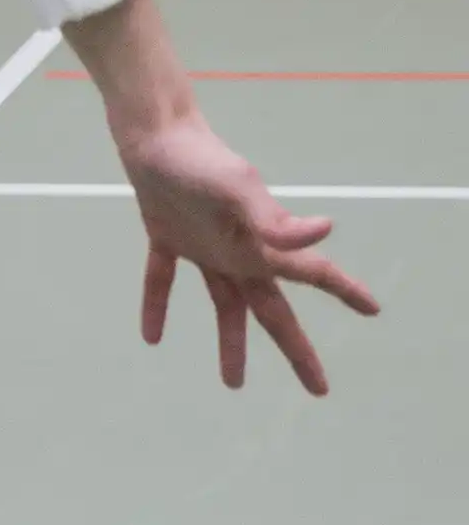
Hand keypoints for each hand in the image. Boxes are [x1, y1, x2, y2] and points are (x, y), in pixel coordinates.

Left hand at [114, 110, 378, 394]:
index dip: (345, 292)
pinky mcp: (168, 237)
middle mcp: (240, 250)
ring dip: (231, 342)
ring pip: (225, 305)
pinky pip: (164, 279)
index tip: (373, 310)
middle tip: (319, 389)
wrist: (156, 135)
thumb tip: (325, 231)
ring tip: (234, 384)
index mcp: (262, 243)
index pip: (312, 273)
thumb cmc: (201, 160)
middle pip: (273, 310)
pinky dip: (157, 304)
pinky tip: (152, 336)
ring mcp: (205, 246)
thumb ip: (273, 218)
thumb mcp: (237, 189)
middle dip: (297, 349)